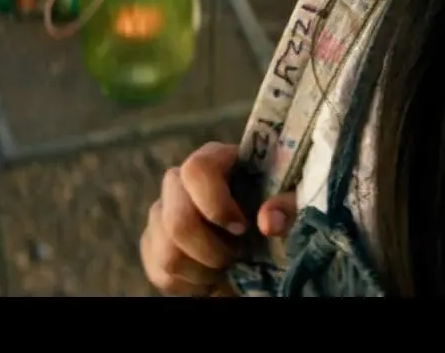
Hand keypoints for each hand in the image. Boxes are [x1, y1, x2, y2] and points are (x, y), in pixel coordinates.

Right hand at [140, 141, 299, 296]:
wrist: (256, 236)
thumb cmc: (275, 211)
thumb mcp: (293, 203)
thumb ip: (287, 205)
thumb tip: (268, 221)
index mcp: (213, 160)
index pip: (196, 171)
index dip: (216, 204)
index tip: (242, 228)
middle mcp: (178, 182)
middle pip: (177, 220)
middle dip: (211, 250)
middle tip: (236, 255)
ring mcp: (160, 213)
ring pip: (167, 253)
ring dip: (203, 270)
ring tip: (226, 265)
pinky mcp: (152, 244)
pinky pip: (160, 273)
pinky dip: (190, 284)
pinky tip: (210, 275)